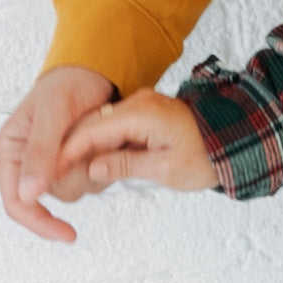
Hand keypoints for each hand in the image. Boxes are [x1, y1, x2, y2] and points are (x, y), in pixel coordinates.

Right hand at [0, 64, 118, 245]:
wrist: (96, 72)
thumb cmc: (68, 84)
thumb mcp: (52, 111)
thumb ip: (40, 151)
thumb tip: (27, 194)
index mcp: (10, 151)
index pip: (16, 202)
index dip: (38, 222)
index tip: (66, 233)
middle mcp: (27, 163)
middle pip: (47, 200)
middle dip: (73, 179)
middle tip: (90, 149)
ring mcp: (51, 166)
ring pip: (72, 192)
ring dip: (90, 171)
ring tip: (97, 140)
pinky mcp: (75, 165)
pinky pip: (90, 183)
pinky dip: (102, 168)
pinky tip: (106, 146)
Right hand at [52, 87, 217, 199]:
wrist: (235, 140)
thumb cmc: (207, 157)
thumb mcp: (167, 169)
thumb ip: (125, 165)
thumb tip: (91, 169)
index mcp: (142, 113)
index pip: (91, 131)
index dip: (66, 154)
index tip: (47, 175)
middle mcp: (137, 103)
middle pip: (88, 127)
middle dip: (69, 153)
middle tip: (53, 179)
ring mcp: (139, 106)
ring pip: (97, 128)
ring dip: (83, 151)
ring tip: (69, 176)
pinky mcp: (142, 115)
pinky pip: (111, 129)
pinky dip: (99, 148)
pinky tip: (92, 167)